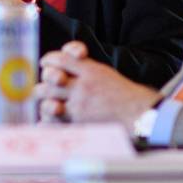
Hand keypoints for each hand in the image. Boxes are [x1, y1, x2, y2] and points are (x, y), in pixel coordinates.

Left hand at [35, 40, 159, 129]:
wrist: (138, 115)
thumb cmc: (122, 94)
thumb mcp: (104, 73)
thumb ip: (84, 67)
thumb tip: (61, 64)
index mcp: (91, 70)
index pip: (60, 58)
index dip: (49, 60)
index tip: (45, 63)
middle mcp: (83, 86)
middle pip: (50, 79)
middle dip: (45, 82)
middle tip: (44, 87)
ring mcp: (80, 106)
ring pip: (48, 100)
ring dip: (44, 102)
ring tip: (48, 104)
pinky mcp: (79, 123)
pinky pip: (53, 122)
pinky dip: (46, 122)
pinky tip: (46, 121)